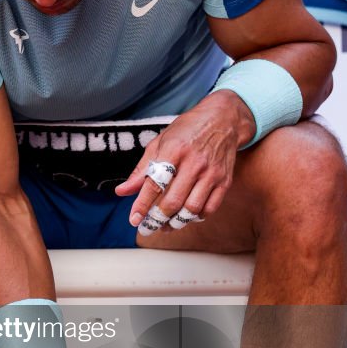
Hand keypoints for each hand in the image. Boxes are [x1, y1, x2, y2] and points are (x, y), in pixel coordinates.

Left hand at [114, 92, 254, 233]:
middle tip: (147, 228)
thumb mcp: (159, 142)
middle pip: (174, 200)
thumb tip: (122, 191)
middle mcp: (194, 162)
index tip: (134, 219)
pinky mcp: (224, 181)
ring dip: (176, 223)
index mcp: (174, 149)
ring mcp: (211, 172)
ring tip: (165, 226)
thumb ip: (141, 169)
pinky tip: (186, 217)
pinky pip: (210, 208)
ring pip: (192, 208)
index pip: (155, 183)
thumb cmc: (186, 130)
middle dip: (157, 219)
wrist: (222, 119)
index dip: (142, 204)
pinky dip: (196, 217)